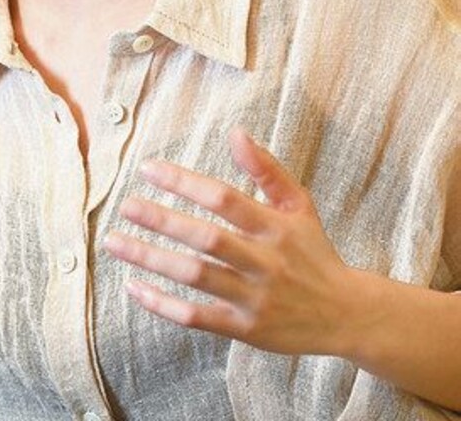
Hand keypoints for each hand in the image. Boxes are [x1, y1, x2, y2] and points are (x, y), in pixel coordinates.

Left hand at [104, 128, 355, 356]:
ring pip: (196, 276)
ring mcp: (254, 298)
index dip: (184, 182)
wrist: (347, 314)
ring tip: (115, 241)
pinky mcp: (246, 329)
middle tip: (126, 205)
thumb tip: (235, 132)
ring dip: (152, 258)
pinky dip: (164, 305)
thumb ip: (266, 168)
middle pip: (206, 238)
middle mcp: (264, 262)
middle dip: (162, 220)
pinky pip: (198, 318)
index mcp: (275, 226)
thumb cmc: (314, 250)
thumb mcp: (299, 204)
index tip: (149, 169)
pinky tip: (134, 287)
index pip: (224, 198)